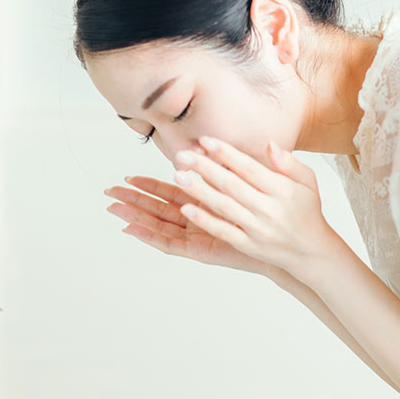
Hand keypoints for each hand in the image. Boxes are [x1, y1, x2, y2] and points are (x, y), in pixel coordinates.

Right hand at [104, 175, 281, 277]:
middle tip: (110, 190)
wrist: (289, 242)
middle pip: (158, 210)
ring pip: (159, 225)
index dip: (151, 185)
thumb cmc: (274, 215)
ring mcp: (196, 237)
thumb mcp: (257, 183)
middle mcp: (197, 222)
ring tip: (113, 207)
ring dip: (135, 216)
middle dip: (134, 200)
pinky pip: (170, 243)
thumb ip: (239, 166)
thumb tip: (216, 148)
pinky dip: (151, 236)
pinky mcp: (199, 250)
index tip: (131, 175)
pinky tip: (133, 228)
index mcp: (206, 204)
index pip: (172, 193)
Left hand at [170, 136, 337, 282]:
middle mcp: (269, 209)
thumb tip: (269, 143)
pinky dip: (205, 220)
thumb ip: (288, 162)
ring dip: (200, 191)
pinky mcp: (248, 245)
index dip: (227, 153)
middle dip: (206, 168)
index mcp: (282, 190)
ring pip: (224, 207)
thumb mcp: (307, 182)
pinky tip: (186, 208)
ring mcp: (257, 229)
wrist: (311, 251)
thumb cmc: (306, 211)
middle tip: (183, 155)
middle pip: (232, 185)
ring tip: (179, 176)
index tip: (205, 140)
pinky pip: (223, 231)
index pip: (249, 168)